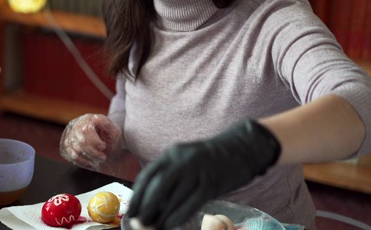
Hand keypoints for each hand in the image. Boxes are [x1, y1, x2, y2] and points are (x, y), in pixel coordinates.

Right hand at [59, 113, 121, 170]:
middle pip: (81, 142)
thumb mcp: (114, 131)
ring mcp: (69, 135)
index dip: (96, 141)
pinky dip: (82, 162)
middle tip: (103, 157)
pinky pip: (71, 156)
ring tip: (98, 160)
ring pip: (76, 151)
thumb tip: (96, 117)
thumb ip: (107, 124)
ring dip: (89, 159)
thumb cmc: (111, 139)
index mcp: (87, 119)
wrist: (107, 150)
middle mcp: (76, 125)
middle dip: (94, 152)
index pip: (86, 130)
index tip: (104, 147)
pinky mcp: (66, 146)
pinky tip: (90, 162)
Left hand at [127, 119, 280, 228]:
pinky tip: (170, 225)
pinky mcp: (212, 183)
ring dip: (162, 216)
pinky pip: (191, 203)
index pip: (147, 175)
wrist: (240, 149)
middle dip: (145, 207)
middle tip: (139, 222)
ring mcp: (198, 171)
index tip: (130, 210)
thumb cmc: (209, 159)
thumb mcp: (185, 159)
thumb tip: (149, 199)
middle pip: (158, 187)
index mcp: (171, 154)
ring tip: (153, 227)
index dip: (136, 194)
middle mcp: (182, 160)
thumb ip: (169, 174)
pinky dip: (178, 216)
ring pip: (174, 197)